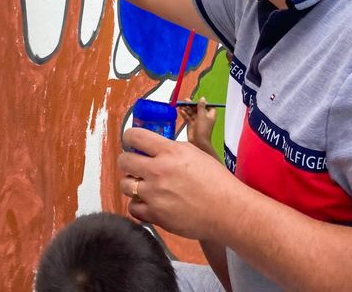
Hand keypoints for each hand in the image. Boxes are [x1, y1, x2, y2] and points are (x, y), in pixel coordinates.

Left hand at [118, 127, 236, 239]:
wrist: (227, 210)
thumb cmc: (216, 180)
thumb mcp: (194, 153)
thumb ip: (171, 149)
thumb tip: (152, 148)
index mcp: (170, 151)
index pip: (135, 136)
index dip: (130, 138)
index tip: (131, 142)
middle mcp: (158, 170)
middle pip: (124, 160)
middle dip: (128, 161)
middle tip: (136, 165)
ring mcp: (154, 194)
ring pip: (125, 185)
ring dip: (132, 184)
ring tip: (144, 186)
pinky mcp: (155, 215)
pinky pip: (132, 208)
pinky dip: (138, 205)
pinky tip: (149, 203)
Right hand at [178, 98, 216, 156]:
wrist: (198, 142)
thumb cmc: (203, 130)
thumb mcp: (202, 116)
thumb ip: (201, 107)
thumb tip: (202, 98)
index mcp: (209, 115)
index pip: (208, 106)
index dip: (203, 103)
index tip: (198, 100)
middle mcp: (203, 118)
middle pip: (198, 108)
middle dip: (192, 105)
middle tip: (186, 101)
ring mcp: (197, 121)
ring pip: (192, 112)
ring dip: (187, 109)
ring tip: (181, 105)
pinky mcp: (191, 124)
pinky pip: (188, 117)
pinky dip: (185, 114)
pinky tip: (181, 111)